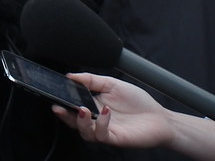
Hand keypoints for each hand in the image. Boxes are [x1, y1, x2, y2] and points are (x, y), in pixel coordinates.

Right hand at [52, 73, 174, 147]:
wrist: (160, 118)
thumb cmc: (137, 102)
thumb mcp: (112, 83)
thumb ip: (91, 79)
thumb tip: (70, 75)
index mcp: (93, 106)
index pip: (73, 106)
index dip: (62, 102)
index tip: (54, 94)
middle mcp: (96, 120)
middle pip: (74, 122)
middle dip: (64, 115)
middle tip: (59, 107)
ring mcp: (105, 130)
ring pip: (85, 132)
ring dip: (81, 122)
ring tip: (83, 109)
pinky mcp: (115, 138)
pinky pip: (102, 135)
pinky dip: (100, 123)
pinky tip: (104, 111)